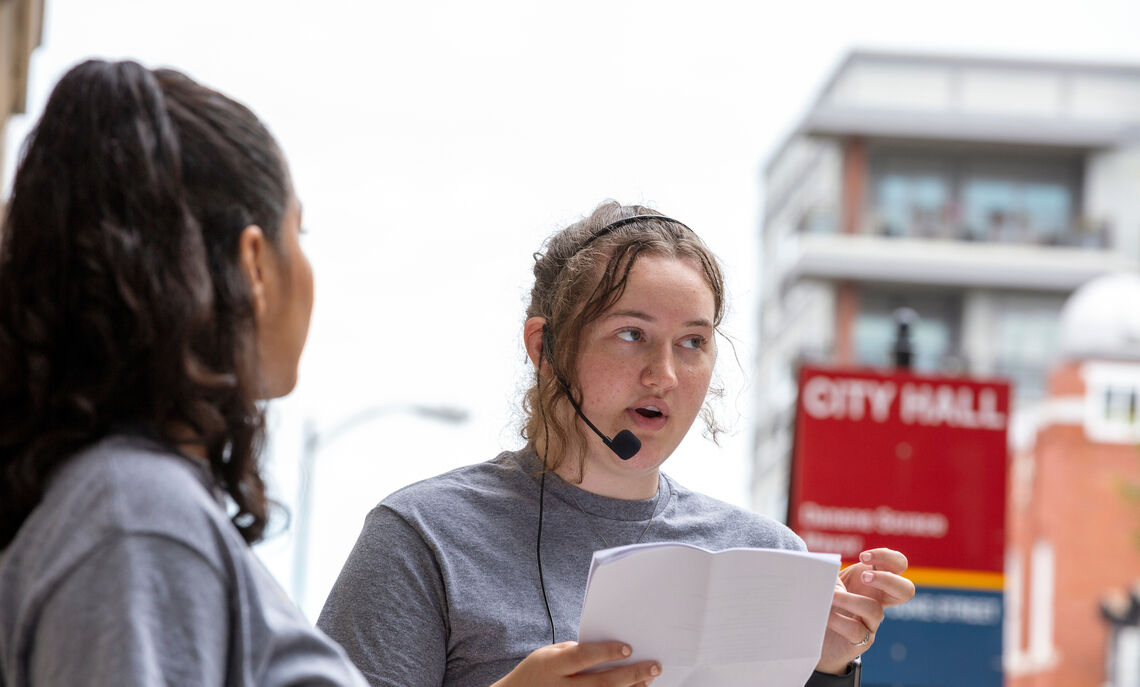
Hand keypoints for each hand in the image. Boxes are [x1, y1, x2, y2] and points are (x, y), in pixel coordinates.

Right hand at [490, 641, 661, 686]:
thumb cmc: (537, 672)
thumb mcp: (548, 654)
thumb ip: (576, 652)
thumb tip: (611, 650)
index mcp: (552, 666)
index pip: (582, 657)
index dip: (606, 652)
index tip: (629, 648)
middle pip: (601, 684)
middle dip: (631, 675)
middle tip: (654, 666)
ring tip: (648, 679)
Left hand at [815, 548, 914, 674]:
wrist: (813, 632)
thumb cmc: (825, 599)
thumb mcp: (828, 580)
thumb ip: (831, 571)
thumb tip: (829, 574)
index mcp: (874, 579)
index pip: (897, 564)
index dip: (887, 557)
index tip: (863, 557)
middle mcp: (878, 600)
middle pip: (906, 590)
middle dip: (888, 580)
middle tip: (864, 577)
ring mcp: (872, 622)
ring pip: (874, 609)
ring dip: (850, 600)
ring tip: (831, 597)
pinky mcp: (862, 640)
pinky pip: (856, 630)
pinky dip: (839, 621)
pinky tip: (826, 616)